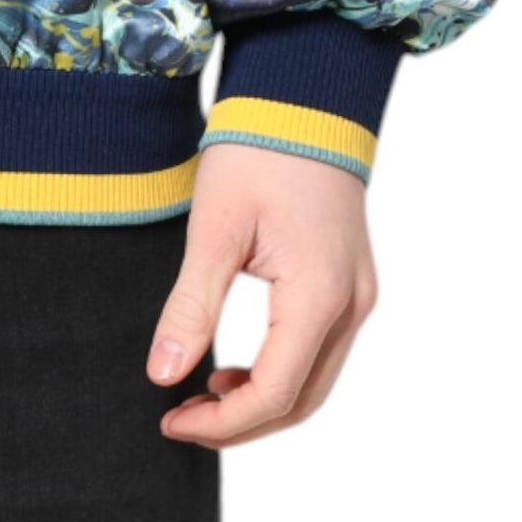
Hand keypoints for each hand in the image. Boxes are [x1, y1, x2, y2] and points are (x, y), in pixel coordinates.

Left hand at [147, 141, 377, 446]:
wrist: (303, 99)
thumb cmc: (257, 153)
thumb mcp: (214, 229)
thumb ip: (192, 306)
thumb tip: (163, 375)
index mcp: (320, 295)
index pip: (275, 392)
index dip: (222, 421)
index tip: (170, 420)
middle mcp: (352, 305)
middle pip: (302, 400)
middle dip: (241, 422)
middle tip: (181, 419)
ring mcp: (358, 295)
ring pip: (315, 381)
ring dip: (261, 400)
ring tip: (201, 394)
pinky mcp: (351, 283)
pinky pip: (320, 351)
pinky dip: (280, 372)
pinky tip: (234, 364)